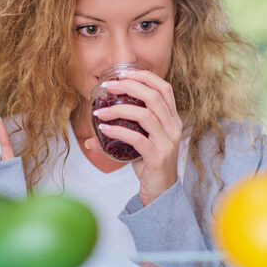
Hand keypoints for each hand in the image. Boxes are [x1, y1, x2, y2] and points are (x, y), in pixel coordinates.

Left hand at [85, 69, 182, 205]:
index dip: (145, 77)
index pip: (165, 88)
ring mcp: (167, 142)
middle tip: (108, 87)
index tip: (123, 74)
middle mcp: (174, 128)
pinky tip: (103, 129)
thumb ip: (123, 134)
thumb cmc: (151, 165)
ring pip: (145, 115)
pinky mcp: (158, 157)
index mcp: (173, 120)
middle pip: (154, 96)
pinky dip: (118, 131)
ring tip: (99, 112)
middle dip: (129, 87)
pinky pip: (137, 139)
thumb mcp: (140, 145)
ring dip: (118, 110)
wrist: (161, 193)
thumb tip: (93, 135)